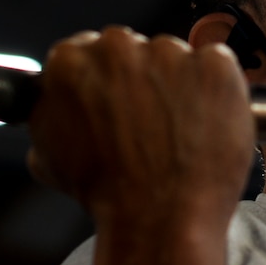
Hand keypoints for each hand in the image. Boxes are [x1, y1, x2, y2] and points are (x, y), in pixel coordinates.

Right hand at [27, 27, 254, 240]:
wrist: (159, 217)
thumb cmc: (105, 193)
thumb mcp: (49, 155)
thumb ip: (49, 114)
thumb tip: (52, 103)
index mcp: (71, 60)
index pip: (88, 52)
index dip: (105, 81)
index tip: (117, 101)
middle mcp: (118, 47)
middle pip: (133, 50)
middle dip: (140, 80)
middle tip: (149, 123)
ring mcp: (170, 53)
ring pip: (176, 58)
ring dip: (179, 85)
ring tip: (179, 132)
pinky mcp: (214, 65)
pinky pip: (217, 65)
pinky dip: (216, 90)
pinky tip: (205, 125)